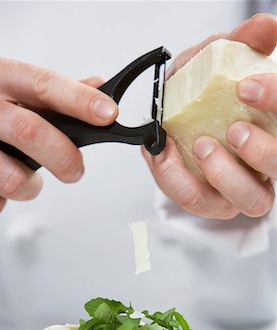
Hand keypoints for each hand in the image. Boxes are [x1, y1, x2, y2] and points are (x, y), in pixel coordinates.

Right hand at [0, 51, 117, 217]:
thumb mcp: (3, 81)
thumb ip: (47, 89)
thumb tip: (97, 86)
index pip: (44, 84)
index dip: (80, 101)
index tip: (109, 115)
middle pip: (31, 133)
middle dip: (65, 158)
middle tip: (75, 170)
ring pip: (12, 179)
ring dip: (30, 187)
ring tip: (25, 178)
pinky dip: (0, 202)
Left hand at [143, 14, 276, 218]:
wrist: (171, 118)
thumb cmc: (201, 93)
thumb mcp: (216, 61)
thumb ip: (241, 44)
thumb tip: (265, 28)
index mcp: (275, 127)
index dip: (276, 102)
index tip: (246, 87)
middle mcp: (266, 163)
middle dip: (262, 151)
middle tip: (233, 130)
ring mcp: (241, 188)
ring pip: (253, 200)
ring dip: (225, 174)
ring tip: (200, 145)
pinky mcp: (209, 201)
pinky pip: (198, 200)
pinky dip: (176, 178)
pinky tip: (163, 153)